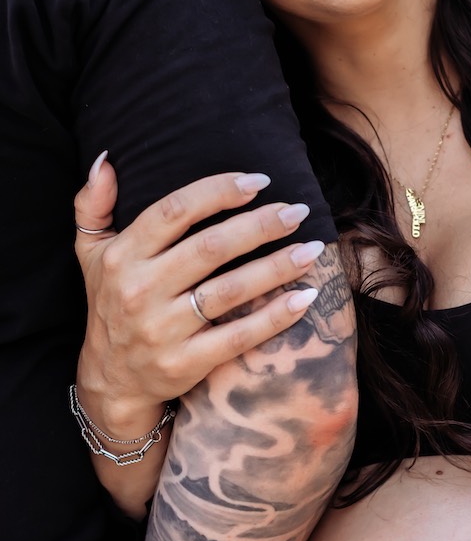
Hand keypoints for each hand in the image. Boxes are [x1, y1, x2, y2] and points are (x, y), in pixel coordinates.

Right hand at [74, 153, 325, 432]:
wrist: (111, 380)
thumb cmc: (110, 305)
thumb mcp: (90, 254)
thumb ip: (92, 205)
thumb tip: (107, 160)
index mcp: (122, 256)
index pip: (175, 212)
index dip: (219, 192)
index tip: (260, 181)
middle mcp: (140, 290)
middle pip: (211, 248)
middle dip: (260, 226)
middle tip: (297, 211)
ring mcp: (163, 330)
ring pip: (229, 291)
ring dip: (276, 267)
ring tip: (311, 249)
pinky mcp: (186, 363)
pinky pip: (239, 336)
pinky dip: (275, 317)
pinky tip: (305, 298)